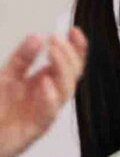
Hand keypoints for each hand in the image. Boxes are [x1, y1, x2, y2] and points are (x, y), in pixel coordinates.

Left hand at [0, 29, 87, 156]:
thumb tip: (37, 36)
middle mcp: (52, 95)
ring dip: (62, 69)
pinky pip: (49, 111)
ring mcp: (47, 110)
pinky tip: (45, 82)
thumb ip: (22, 58)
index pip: (70, 63)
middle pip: (72, 74)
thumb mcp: (7, 76)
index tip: (74, 30)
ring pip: (66, 90)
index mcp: (47, 82)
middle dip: (68, 55)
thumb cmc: (1, 109)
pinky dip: (49, 97)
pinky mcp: (38, 126)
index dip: (76, 48)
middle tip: (57, 39)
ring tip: (54, 51)